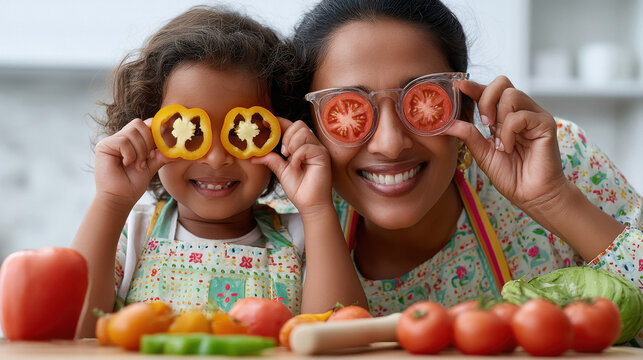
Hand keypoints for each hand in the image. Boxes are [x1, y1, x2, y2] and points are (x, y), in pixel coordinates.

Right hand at [93, 118, 170, 209]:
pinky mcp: (103, 146)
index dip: (155, 129)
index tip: (163, 139)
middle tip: (147, 159)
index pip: (145, 124)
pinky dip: (130, 155)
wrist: (121, 198)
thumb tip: (179, 149)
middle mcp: (121, 137)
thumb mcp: (152, 166)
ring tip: (138, 166)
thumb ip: (161, 154)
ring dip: (140, 152)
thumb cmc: (133, 184)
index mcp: (132, 140)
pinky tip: (126, 164)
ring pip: (132, 133)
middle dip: (148, 142)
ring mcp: (111, 141)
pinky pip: (123, 141)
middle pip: (139, 124)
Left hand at [252, 118, 332, 214]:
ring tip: (290, 159)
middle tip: (283, 153)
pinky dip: (298, 156)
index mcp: (301, 146)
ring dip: (292, 144)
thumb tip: (253, 156)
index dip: (278, 122)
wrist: (310, 204)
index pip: (291, 126)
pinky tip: (297, 166)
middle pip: (298, 125)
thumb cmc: (298, 188)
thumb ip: (271, 159)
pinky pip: (307, 147)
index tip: (264, 123)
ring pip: (303, 132)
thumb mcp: (281, 170)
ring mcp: (318, 149)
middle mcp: (311, 144)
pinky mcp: (323, 156)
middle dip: (286, 135)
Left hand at [444, 76, 568, 212]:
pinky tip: (509, 147)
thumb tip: (447, 123)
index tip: (458, 86)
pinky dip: (509, 132)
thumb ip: (468, 135)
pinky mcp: (545, 123)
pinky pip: (520, 115)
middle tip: (484, 122)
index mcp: (504, 117)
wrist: (531, 195)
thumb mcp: (483, 153)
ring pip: (511, 94)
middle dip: (486, 99)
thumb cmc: (511, 175)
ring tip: (500, 143)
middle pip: (502, 83)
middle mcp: (520, 111)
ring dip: (499, 120)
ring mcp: (534, 115)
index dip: (474, 87)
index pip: (489, 92)